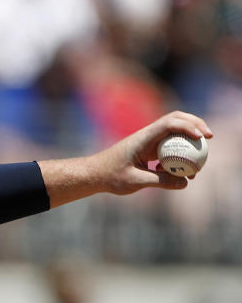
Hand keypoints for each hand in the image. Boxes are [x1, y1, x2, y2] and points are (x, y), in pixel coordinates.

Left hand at [94, 110, 212, 194]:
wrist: (93, 175)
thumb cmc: (110, 176)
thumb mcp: (135, 181)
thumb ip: (160, 181)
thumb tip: (185, 182)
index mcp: (143, 138)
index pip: (169, 123)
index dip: (188, 126)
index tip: (201, 137)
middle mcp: (147, 136)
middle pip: (176, 120)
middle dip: (195, 124)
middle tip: (209, 137)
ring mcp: (149, 142)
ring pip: (175, 134)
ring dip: (189, 142)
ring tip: (199, 162)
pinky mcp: (150, 151)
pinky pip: (170, 149)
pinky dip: (180, 156)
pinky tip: (184, 174)